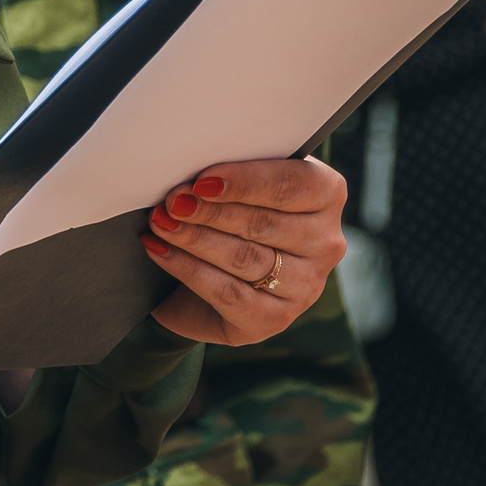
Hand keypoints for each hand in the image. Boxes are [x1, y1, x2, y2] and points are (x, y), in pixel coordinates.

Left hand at [141, 157, 347, 346]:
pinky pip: (229, 292)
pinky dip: (188, 268)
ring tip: (160, 223)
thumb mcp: (235, 183)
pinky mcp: (275, 318)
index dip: (247, 181)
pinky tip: (159, 251)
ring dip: (194, 238)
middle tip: (171, 201)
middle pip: (263, 223)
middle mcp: (325, 243)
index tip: (202, 180)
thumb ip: (227, 171)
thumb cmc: (228, 213)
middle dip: (210, 211)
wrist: (211, 279)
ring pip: (245, 257)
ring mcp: (306, 286)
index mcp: (326, 195)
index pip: (295, 184)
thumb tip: (187, 167)